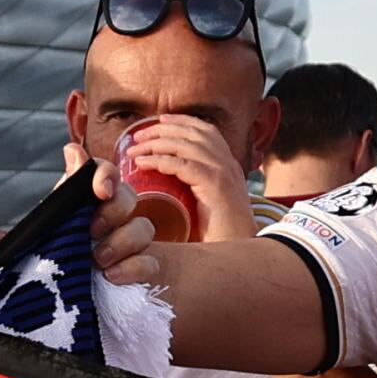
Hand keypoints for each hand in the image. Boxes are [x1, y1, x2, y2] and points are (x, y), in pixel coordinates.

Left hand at [111, 116, 258, 250]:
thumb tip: (160, 190)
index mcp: (228, 166)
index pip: (206, 131)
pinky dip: (161, 161)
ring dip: (157, 142)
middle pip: (195, 131)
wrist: (241, 255)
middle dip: (163, 128)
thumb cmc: (220, 237)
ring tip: (135, 149)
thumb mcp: (206, 207)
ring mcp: (224, 173)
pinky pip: (184, 165)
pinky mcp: (216, 186)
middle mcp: (228, 164)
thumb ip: (191, 193)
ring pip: (187, 144)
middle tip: (138, 134)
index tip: (158, 122)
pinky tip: (142, 164)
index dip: (181, 122)